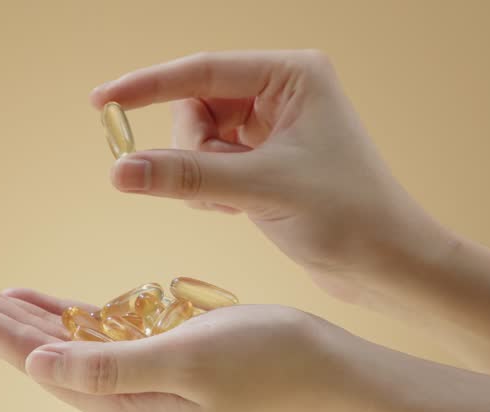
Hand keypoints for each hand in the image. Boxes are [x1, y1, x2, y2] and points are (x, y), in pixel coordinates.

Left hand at [0, 271, 372, 411]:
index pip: (27, 354)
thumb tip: (37, 366)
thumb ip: (108, 368)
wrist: (320, 370)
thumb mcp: (185, 363)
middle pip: (28, 345)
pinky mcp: (152, 352)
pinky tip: (31, 298)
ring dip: (9, 310)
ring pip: (53, 335)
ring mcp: (132, 375)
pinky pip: (90, 329)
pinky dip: (57, 310)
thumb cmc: (265, 363)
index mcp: (115, 400)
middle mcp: (114, 393)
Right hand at [92, 50, 456, 302]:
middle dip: (190, 150)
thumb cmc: (348, 216)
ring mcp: (273, 127)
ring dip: (199, 174)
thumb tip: (120, 170)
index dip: (147, 86)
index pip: (202, 70)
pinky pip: (211, 164)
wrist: (388, 263)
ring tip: (232, 204)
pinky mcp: (267, 160)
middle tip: (208, 187)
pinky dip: (210, 188)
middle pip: (196, 107)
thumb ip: (187, 176)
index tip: (102, 102)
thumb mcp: (261, 190)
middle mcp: (282, 92)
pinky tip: (236, 210)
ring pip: (199, 140)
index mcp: (292, 75)